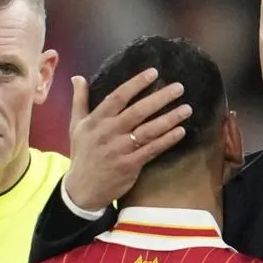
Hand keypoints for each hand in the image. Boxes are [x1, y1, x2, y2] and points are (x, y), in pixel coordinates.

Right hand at [64, 69, 191, 209]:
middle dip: (160, 98)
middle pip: (138, 111)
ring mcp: (120, 149)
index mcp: (97, 120)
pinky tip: (181, 131)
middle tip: (179, 88)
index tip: (154, 73)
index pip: (118, 97)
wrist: (82, 189)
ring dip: (169, 119)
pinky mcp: (130, 165)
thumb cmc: (82, 155)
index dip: (136, 84)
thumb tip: (78, 77)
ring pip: (148, 130)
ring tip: (187, 109)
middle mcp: (109, 132)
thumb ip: (79, 101)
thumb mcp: (76, 126)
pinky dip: (167, 140)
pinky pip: (152, 150)